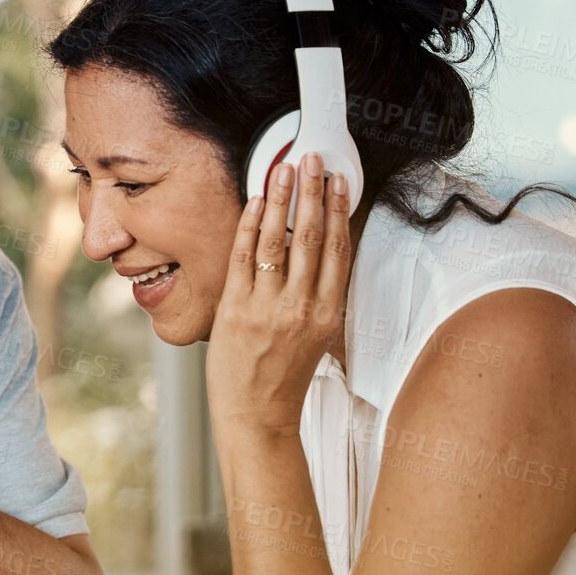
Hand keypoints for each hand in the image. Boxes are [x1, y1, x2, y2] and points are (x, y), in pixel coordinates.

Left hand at [207, 151, 353, 438]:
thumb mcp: (316, 335)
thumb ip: (318, 295)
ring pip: (278, 240)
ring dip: (282, 199)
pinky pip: (243, 257)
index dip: (339, 209)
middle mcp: (301, 307)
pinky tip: (254, 203)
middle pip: (311, 236)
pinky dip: (250, 226)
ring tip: (284, 170)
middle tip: (313, 159)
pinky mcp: (235, 309)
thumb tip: (318, 251)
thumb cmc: (282, 377)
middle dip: (313, 191)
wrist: (256, 415)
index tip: (339, 181)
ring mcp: (267, 307)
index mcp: (327, 312)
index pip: (337, 249)